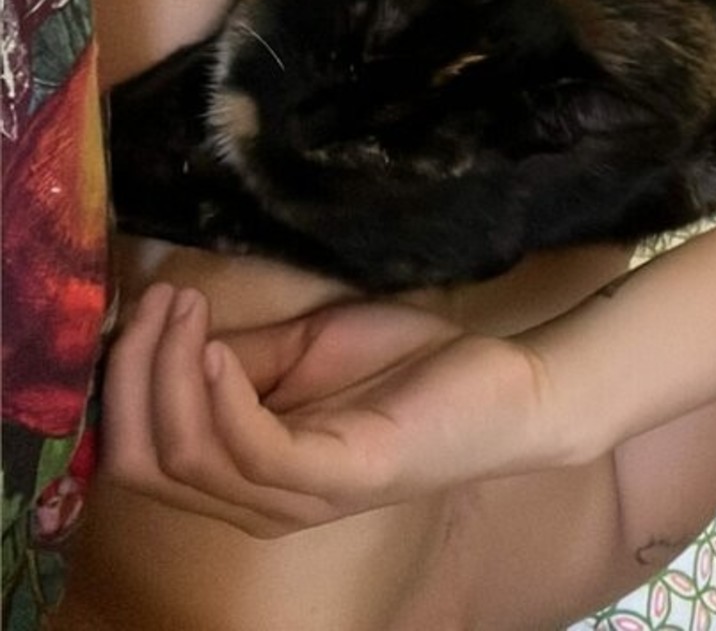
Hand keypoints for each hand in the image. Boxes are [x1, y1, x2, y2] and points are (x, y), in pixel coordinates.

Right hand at [102, 283, 550, 537]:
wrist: (506, 386)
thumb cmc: (408, 368)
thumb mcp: (301, 351)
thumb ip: (237, 356)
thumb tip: (167, 332)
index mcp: (243, 474)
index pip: (135, 455)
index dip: (121, 382)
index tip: (141, 304)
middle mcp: (257, 501)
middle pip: (142, 464)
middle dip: (132, 377)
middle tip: (157, 302)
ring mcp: (298, 496)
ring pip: (187, 457)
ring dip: (169, 373)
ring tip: (185, 308)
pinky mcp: (341, 476)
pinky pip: (253, 450)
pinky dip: (220, 398)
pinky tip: (215, 349)